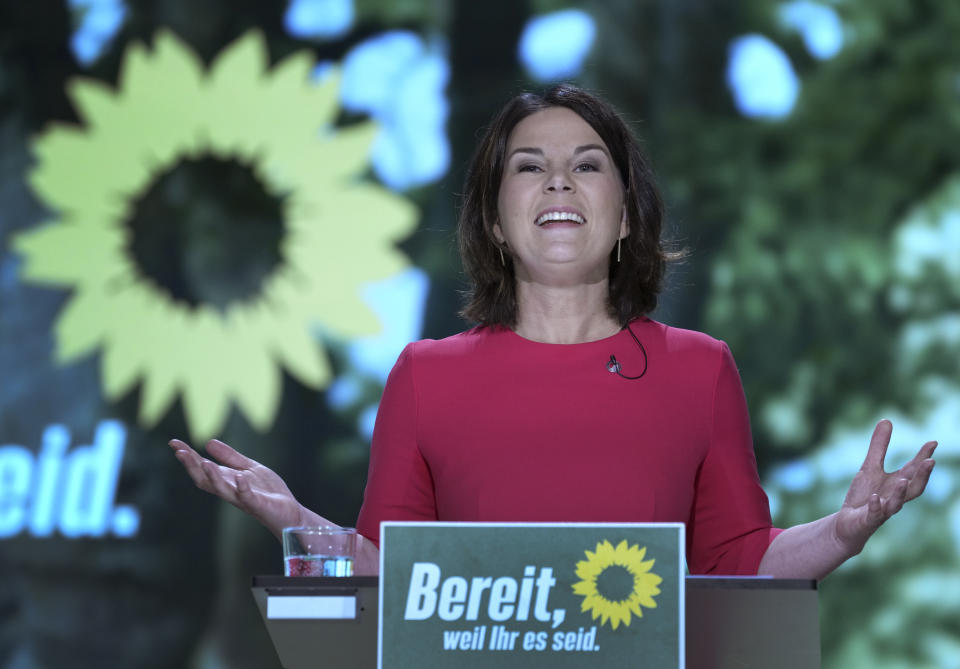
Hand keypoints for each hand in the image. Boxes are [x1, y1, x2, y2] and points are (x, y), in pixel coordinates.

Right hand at [169, 438, 302, 537]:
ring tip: (204, 462)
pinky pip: (248, 497)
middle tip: (180, 452)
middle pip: (205, 480)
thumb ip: (230, 457)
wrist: (288, 512)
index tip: (173, 443)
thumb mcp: (248, 468)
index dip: (188, 456)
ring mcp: (243, 498)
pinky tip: (239, 477)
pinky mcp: (258, 504)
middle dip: (192, 466)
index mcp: (227, 480)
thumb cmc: (267, 491)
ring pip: (222, 490)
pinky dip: (242, 488)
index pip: (203, 467)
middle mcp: (230, 490)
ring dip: (213, 477)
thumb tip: (208, 442)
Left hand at [835, 419, 936, 554]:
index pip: (913, 470)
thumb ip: (879, 446)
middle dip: (922, 476)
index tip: (932, 442)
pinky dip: (876, 506)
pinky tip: (875, 498)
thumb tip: (887, 420)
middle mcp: (894, 497)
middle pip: (913, 488)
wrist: (848, 523)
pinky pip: (875, 514)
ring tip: (903, 480)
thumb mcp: (870, 467)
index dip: (923, 457)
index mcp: (897, 484)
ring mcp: (883, 510)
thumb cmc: (864, 495)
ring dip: (901, 492)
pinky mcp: (869, 520)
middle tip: (930, 461)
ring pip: (896, 503)